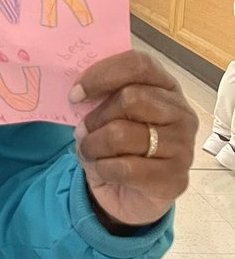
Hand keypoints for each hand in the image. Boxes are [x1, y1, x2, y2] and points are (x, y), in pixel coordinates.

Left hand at [71, 50, 197, 227]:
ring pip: (122, 134)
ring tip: (91, 152)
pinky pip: (125, 168)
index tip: (75, 94)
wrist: (129, 195)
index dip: (102, 75)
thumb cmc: (118, 147)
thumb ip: (97, 99)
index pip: (139, 64)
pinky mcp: (175, 177)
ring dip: (94, 145)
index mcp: (165, 87)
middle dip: (97, 117)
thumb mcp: (104, 117)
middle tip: (86, 131)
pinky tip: (104, 171)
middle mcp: (181, 113)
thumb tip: (79, 98)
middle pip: (131, 98)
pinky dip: (103, 169)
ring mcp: (183, 146)